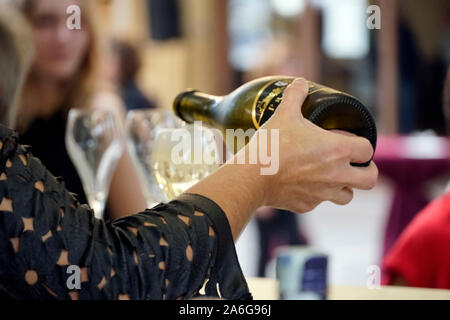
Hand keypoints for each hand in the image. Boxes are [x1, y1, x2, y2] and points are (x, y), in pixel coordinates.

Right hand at [186, 78, 377, 238]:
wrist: (252, 176)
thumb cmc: (272, 144)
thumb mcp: (284, 114)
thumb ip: (296, 95)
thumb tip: (300, 82)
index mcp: (338, 150)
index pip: (368, 150)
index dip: (361, 145)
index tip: (349, 143)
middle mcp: (337, 175)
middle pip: (369, 179)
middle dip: (365, 171)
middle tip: (352, 164)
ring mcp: (322, 194)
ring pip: (347, 196)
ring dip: (343, 186)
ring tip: (328, 176)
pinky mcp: (306, 206)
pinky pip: (318, 202)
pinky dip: (314, 195)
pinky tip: (300, 185)